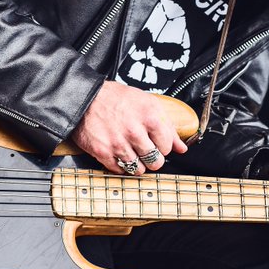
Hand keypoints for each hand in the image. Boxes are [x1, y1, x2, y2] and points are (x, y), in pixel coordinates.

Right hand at [73, 80, 187, 173]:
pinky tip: (119, 155)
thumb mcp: (148, 104)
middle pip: (155, 161)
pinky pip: (120, 170)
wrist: (86, 97)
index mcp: (150, 117)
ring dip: (137, 165)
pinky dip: (121, 166)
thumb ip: (168, 127)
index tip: (157, 144)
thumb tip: (182, 148)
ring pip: (138, 169)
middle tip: (146, 152)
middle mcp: (134, 131)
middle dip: (153, 159)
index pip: (167, 147)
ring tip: (132, 153)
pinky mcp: (103, 151)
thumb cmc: (118, 99)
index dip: (163, 148)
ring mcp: (118, 143)